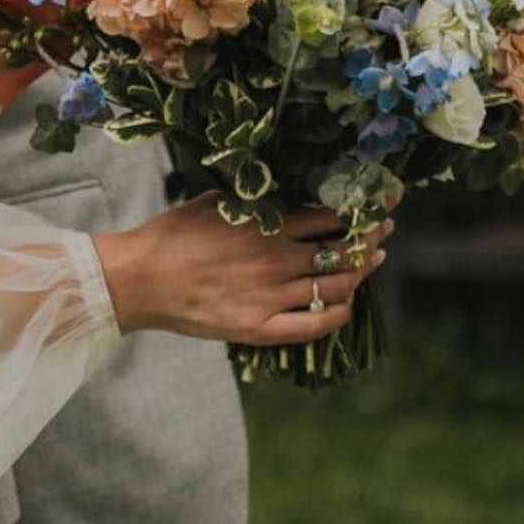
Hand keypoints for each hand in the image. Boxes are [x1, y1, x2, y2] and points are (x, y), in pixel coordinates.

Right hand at [95, 193, 392, 347]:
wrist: (140, 280)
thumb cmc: (171, 235)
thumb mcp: (215, 203)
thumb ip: (254, 202)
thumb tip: (280, 196)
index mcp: (267, 226)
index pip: (330, 217)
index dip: (361, 210)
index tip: (379, 204)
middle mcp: (277, 260)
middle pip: (341, 252)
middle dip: (369, 239)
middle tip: (383, 233)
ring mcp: (271, 297)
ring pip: (334, 287)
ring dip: (359, 273)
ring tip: (370, 262)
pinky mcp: (260, 327)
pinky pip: (313, 326)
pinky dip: (337, 314)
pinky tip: (345, 305)